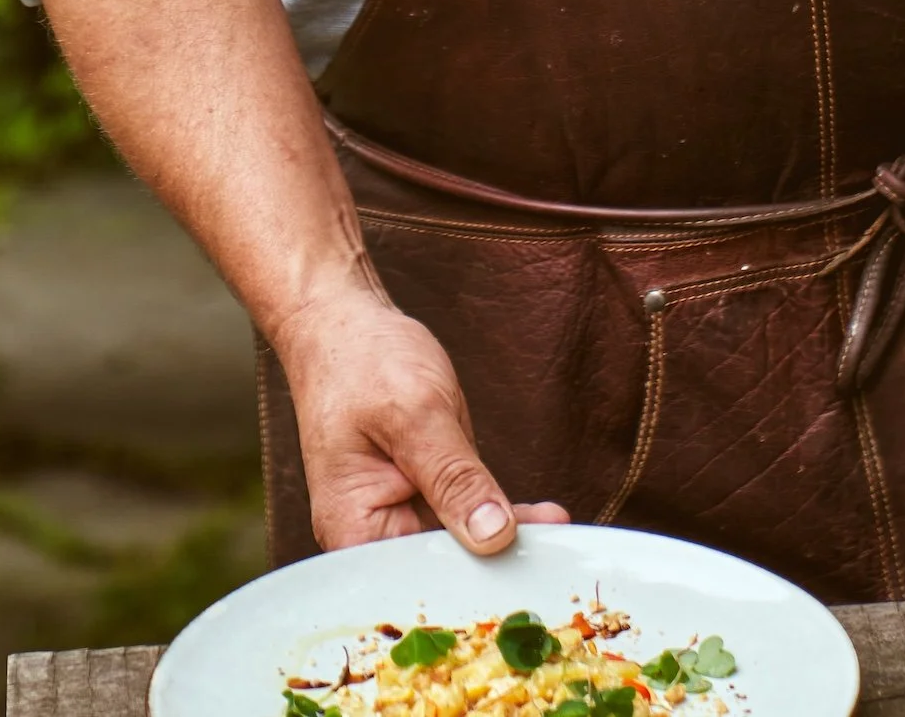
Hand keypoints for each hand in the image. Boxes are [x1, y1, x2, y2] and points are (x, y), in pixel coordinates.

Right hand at [279, 289, 568, 553]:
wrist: (344, 323)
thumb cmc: (363, 361)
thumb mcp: (416, 415)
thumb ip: (454, 477)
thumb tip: (493, 536)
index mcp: (353, 529)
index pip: (417, 577)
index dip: (471, 580)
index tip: (523, 575)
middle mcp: (371, 533)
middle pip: (440, 567)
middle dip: (494, 565)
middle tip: (555, 555)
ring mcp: (398, 512)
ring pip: (458, 541)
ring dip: (506, 539)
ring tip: (560, 534)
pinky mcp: (421, 489)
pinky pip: (463, 511)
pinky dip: (499, 512)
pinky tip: (542, 517)